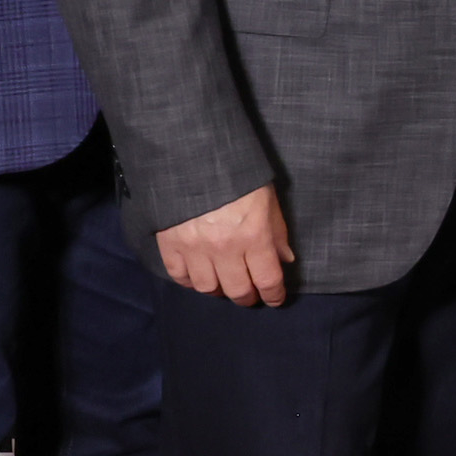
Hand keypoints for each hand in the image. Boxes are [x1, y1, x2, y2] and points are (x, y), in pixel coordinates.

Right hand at [158, 186, 293, 306]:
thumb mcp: (267, 198)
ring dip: (219, 291)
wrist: (193, 156)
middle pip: (238, 290)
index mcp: (254, 235)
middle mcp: (225, 248)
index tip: (275, 298)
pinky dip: (190, 280)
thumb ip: (277, 232)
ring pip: (208, 288)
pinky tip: (198, 275)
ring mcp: (195, 248)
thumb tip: (284, 260)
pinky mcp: (170, 243)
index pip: (268, 280)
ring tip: (224, 284)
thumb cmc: (238, 175)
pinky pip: (179, 276)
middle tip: (250, 295)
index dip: (274, 295)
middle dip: (248, 298)